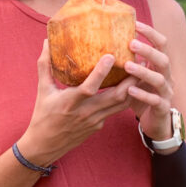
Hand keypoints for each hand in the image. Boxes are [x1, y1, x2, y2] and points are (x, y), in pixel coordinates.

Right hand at [18, 40, 133, 164]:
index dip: (100, 73)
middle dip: (131, 79)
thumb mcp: (43, 90)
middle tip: (140, 61)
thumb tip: (46, 41)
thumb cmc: (42, 115)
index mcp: (69, 102)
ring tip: (143, 71)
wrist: (45, 145)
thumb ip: (45, 65)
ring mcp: (95, 120)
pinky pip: (116, 110)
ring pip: (121, 104)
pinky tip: (131, 85)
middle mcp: (85, 112)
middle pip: (115, 96)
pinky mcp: (99, 125)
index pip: (89, 88)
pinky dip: (126, 97)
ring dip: (134, 88)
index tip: (111, 56)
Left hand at [124, 20, 174, 141]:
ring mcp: (166, 92)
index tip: (135, 23)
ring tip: (127, 66)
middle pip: (163, 59)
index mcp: (160, 66)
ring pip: (159, 79)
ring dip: (143, 71)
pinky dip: (142, 94)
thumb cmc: (141, 94)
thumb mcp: (136, 76)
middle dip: (148, 50)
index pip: (161, 44)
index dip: (151, 33)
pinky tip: (130, 90)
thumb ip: (128, 61)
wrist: (155, 122)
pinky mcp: (162, 107)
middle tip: (131, 43)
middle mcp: (167, 76)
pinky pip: (155, 100)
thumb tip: (106, 42)